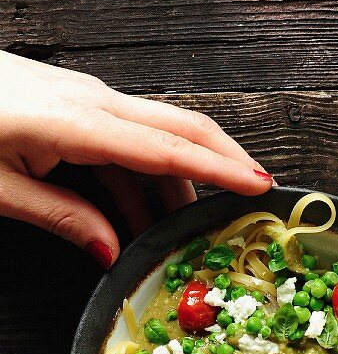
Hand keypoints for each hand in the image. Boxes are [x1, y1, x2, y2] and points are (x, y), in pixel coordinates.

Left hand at [0, 52, 273, 266]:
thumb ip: (62, 217)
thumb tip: (113, 252)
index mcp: (79, 122)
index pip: (167, 147)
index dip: (219, 169)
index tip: (260, 185)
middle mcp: (91, 102)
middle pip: (179, 126)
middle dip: (225, 158)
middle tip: (259, 192)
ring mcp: (83, 101)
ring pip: (154, 138)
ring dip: (176, 184)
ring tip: (186, 234)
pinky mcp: (71, 108)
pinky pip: (122, 145)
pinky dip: (139, 182)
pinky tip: (137, 221)